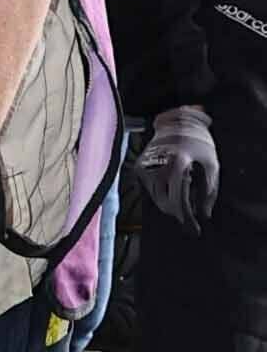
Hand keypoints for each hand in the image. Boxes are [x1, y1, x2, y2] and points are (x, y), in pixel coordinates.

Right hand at [137, 105, 219, 233]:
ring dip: (169, 203)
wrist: (175, 123)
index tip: (194, 229)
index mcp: (177, 165)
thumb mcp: (211, 165)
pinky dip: (160, 193)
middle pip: (164, 202)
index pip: (178, 199)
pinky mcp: (139, 166)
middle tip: (190, 216)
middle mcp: (157, 165)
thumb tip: (204, 213)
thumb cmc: (196, 142)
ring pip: (155, 197)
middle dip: (178, 211)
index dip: (187, 217)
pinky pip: (149, 189)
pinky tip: (171, 188)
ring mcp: (145, 165)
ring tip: (182, 199)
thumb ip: (208, 191)